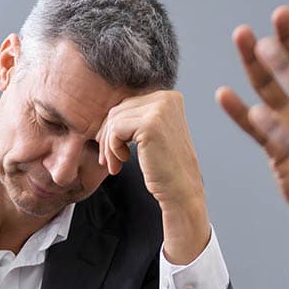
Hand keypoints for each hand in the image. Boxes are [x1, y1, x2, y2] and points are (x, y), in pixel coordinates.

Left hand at [97, 90, 210, 263]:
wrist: (181, 190)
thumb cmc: (164, 168)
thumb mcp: (151, 134)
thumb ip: (136, 118)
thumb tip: (107, 113)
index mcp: (169, 97)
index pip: (127, 104)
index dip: (114, 129)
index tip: (113, 151)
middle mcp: (167, 98)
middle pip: (118, 110)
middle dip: (108, 137)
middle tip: (108, 160)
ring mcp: (160, 109)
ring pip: (114, 119)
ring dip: (108, 145)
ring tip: (115, 164)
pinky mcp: (150, 125)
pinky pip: (115, 130)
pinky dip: (112, 148)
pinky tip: (123, 162)